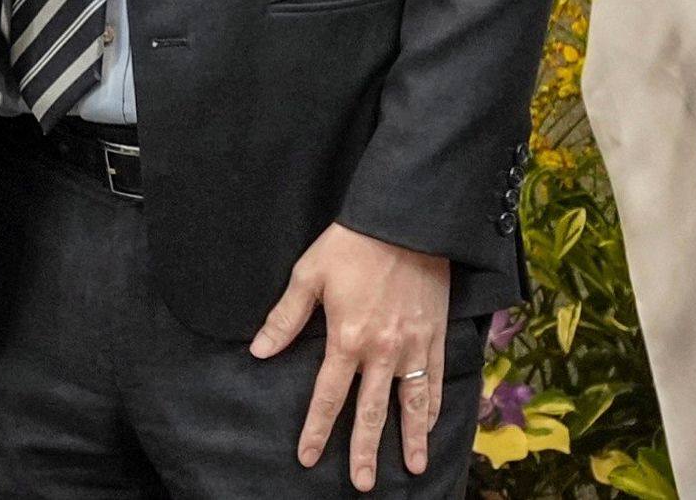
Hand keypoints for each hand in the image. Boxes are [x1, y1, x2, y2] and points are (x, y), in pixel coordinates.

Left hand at [250, 222, 451, 492]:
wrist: (404, 221)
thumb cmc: (351, 245)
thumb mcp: (309, 275)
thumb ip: (285, 318)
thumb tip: (259, 351)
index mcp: (347, 339)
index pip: (328, 396)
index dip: (316, 429)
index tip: (306, 457)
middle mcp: (382, 351)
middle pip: (371, 412)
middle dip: (364, 450)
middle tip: (361, 483)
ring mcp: (413, 345)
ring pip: (412, 404)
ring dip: (410, 438)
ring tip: (410, 468)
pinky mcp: (435, 334)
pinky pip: (436, 379)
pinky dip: (434, 406)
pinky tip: (431, 425)